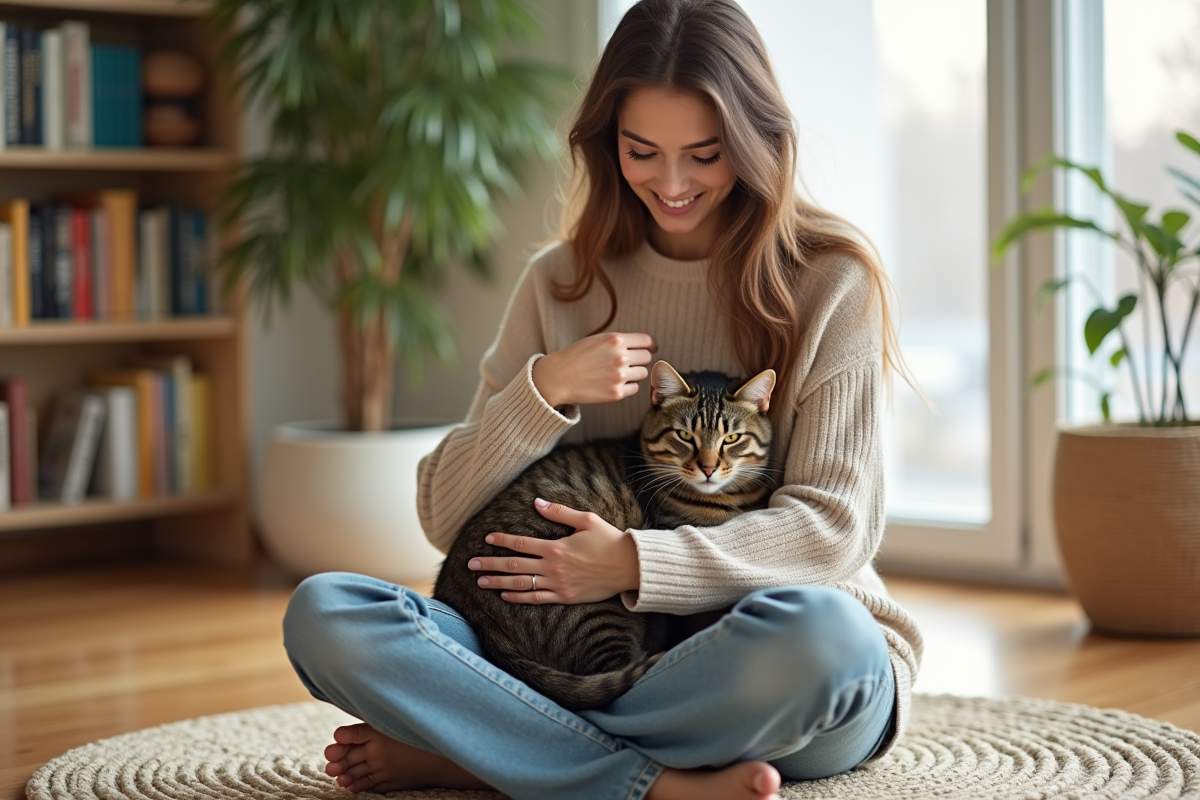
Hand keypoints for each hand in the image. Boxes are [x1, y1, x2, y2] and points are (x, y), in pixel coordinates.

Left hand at [468, 498, 640, 604]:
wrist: (629, 567)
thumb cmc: (609, 540)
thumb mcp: (586, 520)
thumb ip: (559, 512)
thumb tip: (537, 502)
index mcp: (556, 547)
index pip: (521, 543)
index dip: (502, 541)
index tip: (486, 539)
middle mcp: (552, 567)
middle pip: (514, 565)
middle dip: (490, 564)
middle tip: (471, 564)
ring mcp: (557, 584)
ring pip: (520, 584)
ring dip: (498, 582)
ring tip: (480, 582)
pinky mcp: (565, 597)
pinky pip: (536, 599)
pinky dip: (518, 598)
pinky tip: (504, 595)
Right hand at [532, 332, 656, 407]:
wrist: (557, 377)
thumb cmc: (576, 357)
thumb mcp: (597, 340)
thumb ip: (620, 341)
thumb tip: (647, 346)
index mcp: (615, 340)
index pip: (646, 341)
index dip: (649, 345)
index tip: (650, 349)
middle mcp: (620, 357)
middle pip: (646, 357)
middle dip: (639, 359)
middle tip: (626, 362)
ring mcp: (619, 376)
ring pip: (643, 373)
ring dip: (634, 373)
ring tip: (617, 373)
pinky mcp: (616, 393)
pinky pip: (634, 388)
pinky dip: (627, 386)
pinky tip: (613, 383)